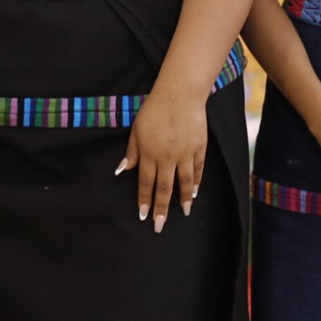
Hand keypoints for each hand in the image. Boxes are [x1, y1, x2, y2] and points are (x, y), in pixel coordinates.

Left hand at [119, 83, 207, 231]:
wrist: (180, 95)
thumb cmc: (154, 110)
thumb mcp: (137, 129)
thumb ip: (132, 151)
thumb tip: (121, 170)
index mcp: (149, 153)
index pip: (145, 183)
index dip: (145, 200)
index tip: (143, 215)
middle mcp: (167, 157)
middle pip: (164, 188)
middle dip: (161, 209)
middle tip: (160, 226)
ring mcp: (185, 153)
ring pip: (184, 182)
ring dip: (183, 200)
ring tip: (184, 212)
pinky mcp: (199, 148)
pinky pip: (198, 170)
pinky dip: (197, 183)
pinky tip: (195, 192)